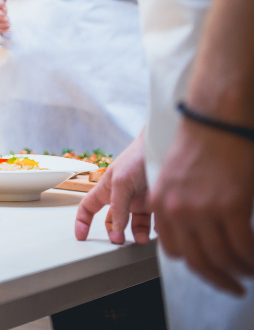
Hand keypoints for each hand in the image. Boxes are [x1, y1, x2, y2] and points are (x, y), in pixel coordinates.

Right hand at [74, 131, 149, 244]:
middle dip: (114, 234)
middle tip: (119, 241)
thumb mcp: (121, 182)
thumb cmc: (136, 158)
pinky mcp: (154, 204)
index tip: (81, 237)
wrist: (163, 148)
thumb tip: (116, 230)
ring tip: (142, 240)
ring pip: (133, 226)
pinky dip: (154, 230)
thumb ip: (117, 207)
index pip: (87, 208)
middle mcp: (120, 198)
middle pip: (112, 221)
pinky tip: (156, 231)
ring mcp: (137, 202)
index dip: (82, 222)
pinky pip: (152, 223)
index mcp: (105, 190)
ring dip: (136, 235)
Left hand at [152, 121, 253, 295]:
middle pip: (197, 261)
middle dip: (217, 279)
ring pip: (222, 258)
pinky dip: (252, 259)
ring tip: (249, 273)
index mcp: (161, 204)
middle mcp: (177, 210)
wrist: (215, 119)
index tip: (209, 270)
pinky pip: (243, 246)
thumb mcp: (174, 178)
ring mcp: (203, 210)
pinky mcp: (230, 206)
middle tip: (232, 286)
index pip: (175, 250)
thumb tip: (194, 233)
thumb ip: (178, 206)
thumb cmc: (200, 144)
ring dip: (239, 271)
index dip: (195, 265)